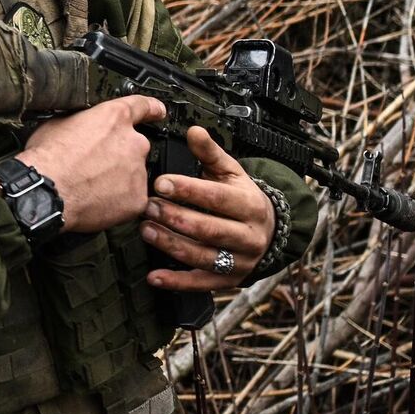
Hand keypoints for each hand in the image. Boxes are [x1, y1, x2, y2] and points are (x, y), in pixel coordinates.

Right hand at [16, 95, 165, 233]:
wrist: (46, 192)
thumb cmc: (48, 159)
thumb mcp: (58, 123)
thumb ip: (81, 121)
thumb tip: (79, 125)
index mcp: (114, 118)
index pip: (142, 106)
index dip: (151, 108)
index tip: (157, 111)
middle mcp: (133, 143)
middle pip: (135, 146)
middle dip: (120, 155)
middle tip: (95, 165)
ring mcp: (138, 172)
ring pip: (133, 174)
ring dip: (118, 179)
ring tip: (90, 186)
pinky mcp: (137, 199)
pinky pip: (132, 199)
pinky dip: (118, 201)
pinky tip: (96, 201)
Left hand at [139, 125, 274, 290]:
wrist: (269, 231)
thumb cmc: (241, 197)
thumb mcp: (231, 172)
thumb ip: (210, 153)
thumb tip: (194, 130)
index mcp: (250, 204)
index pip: (217, 198)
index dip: (188, 190)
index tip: (160, 182)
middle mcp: (249, 235)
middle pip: (209, 229)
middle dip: (175, 217)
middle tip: (147, 206)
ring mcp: (240, 261)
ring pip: (203, 256)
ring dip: (171, 245)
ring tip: (146, 230)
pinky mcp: (228, 281)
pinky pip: (201, 283)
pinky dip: (176, 282)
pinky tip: (154, 276)